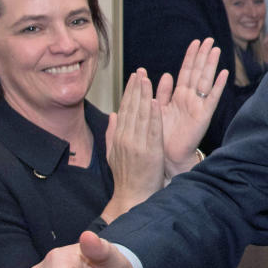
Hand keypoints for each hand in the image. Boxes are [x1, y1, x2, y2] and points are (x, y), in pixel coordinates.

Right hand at [100, 70, 163, 221]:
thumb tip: (112, 114)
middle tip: (140, 71)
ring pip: (141, 116)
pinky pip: (152, 130)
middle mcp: (125, 138)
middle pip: (131, 109)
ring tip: (147, 80)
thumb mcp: (113, 153)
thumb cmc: (126, 177)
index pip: (124, 109)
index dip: (129, 92)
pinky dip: (154, 116)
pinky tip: (156, 102)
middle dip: (136, 88)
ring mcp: (137, 145)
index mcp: (118, 137)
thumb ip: (112, 133)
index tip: (134, 77)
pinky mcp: (150, 152)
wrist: (132, 196)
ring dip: (144, 96)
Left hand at [157, 38, 227, 176]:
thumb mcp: (157, 109)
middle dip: (203, 56)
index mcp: (178, 97)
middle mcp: (190, 99)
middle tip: (209, 40)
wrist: (166, 156)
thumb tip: (165, 74)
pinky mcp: (203, 116)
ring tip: (216, 49)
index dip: (190, 57)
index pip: (186, 72)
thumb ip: (161, 93)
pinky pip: (212, 98)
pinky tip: (224, 74)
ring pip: (206, 81)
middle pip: (198, 73)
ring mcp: (198, 106)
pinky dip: (218, 86)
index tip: (195, 42)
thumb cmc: (161, 136)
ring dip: (211, 65)